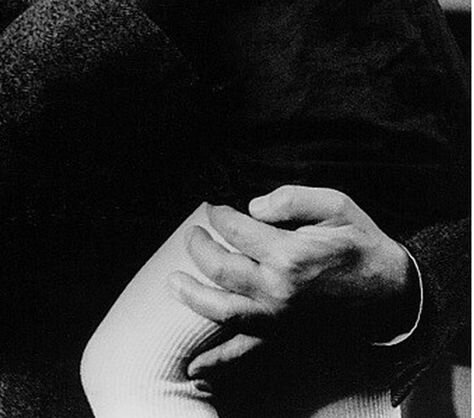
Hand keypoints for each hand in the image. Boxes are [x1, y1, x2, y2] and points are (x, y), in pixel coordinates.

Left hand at [167, 186, 415, 377]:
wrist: (391, 294)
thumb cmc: (361, 244)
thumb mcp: (336, 205)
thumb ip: (292, 199)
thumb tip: (252, 205)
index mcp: (289, 253)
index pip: (235, 229)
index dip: (218, 214)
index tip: (213, 206)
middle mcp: (277, 289)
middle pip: (220, 267)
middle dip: (198, 247)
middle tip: (192, 233)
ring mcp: (277, 318)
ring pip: (221, 309)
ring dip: (192, 295)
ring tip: (172, 280)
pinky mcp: (282, 336)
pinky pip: (244, 352)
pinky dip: (217, 359)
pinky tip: (194, 365)